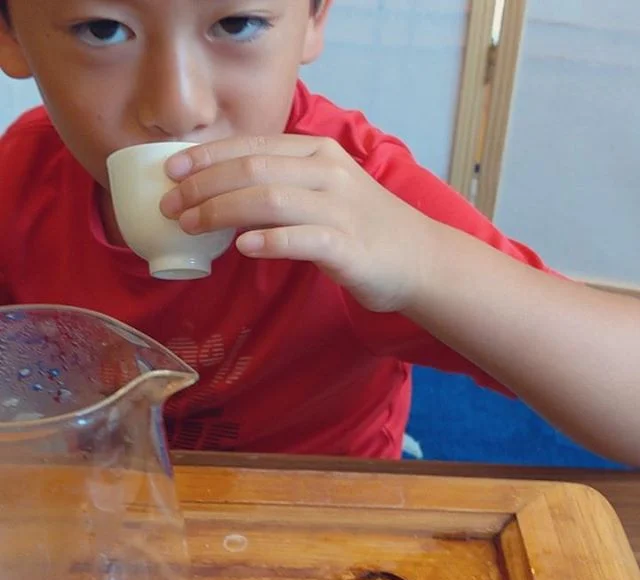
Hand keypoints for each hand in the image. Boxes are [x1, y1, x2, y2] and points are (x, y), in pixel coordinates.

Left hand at [159, 135, 432, 311]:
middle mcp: (327, 173)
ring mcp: (340, 209)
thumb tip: (221, 196)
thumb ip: (281, 185)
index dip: (206, 157)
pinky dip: (269, 240)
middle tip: (170, 205)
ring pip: (270, 198)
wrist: (419, 259)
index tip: (170, 170)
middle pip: (253, 169)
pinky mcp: (349, 246)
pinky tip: (242, 247)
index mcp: (317, 154)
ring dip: (222, 211)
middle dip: (203, 185)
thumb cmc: (362, 227)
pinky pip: (302, 238)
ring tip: (190, 225)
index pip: (252, 146)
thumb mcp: (323, 191)